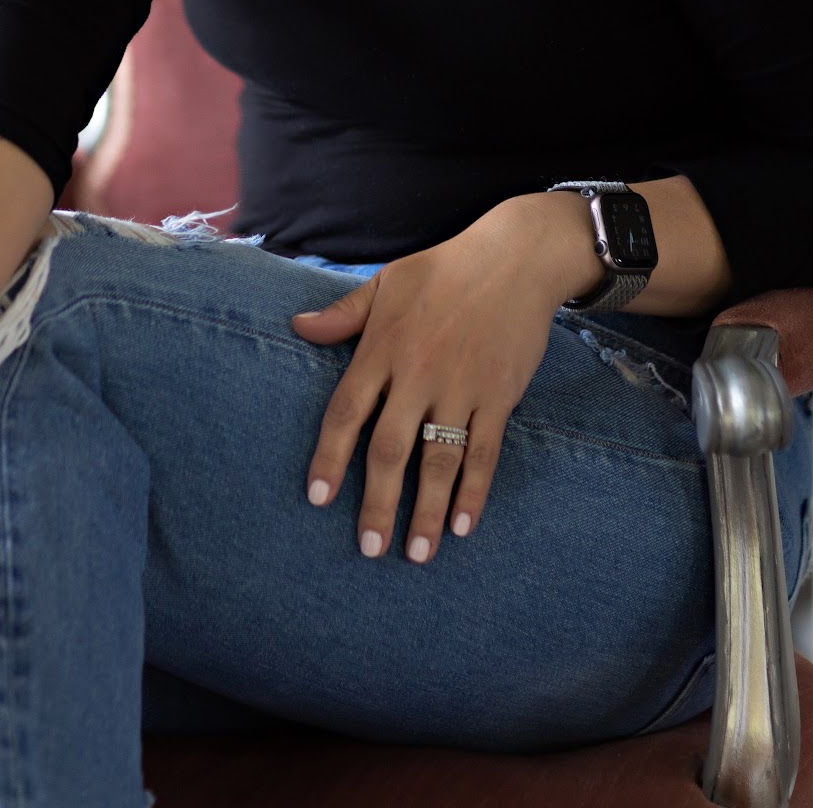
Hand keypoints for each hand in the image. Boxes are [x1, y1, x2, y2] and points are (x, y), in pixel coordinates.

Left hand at [290, 209, 572, 564]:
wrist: (514, 258)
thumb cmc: (444, 269)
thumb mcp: (386, 282)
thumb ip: (344, 314)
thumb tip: (298, 326)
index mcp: (383, 347)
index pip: (347, 411)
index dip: (331, 457)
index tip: (318, 498)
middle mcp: (418, 373)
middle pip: (390, 449)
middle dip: (378, 503)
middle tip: (369, 548)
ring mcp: (460, 387)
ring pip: (439, 460)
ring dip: (426, 510)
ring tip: (416, 554)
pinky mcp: (498, 395)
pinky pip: (484, 452)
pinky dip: (474, 491)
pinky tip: (462, 525)